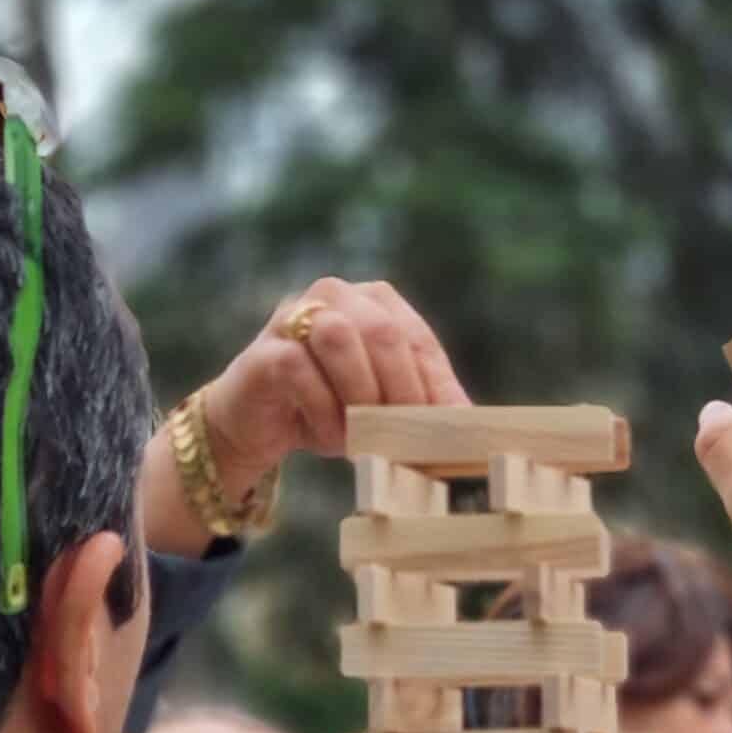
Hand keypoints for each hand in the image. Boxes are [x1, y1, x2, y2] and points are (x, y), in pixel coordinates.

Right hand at [140, 279, 467, 556]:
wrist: (257, 423)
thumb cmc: (331, 409)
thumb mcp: (386, 408)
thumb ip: (424, 405)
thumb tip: (473, 426)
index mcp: (375, 302)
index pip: (418, 339)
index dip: (436, 388)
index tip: (449, 431)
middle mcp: (335, 296)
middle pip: (382, 332)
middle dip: (400, 391)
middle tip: (403, 436)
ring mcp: (294, 316)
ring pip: (338, 338)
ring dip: (358, 395)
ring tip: (362, 436)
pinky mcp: (264, 349)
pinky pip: (299, 368)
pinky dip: (321, 409)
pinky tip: (329, 436)